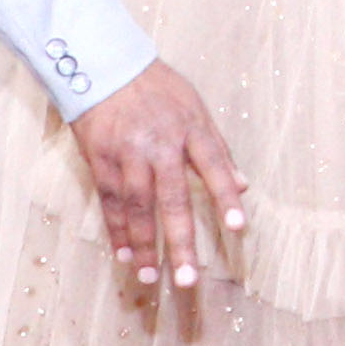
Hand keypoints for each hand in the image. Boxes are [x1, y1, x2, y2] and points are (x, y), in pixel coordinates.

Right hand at [67, 60, 249, 290]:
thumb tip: (244, 185)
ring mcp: (127, 154)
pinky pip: (110, 202)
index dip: (225, 196)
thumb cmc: (156, 88)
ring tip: (150, 278)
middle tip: (187, 279)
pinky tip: (123, 256)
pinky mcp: (100, 160)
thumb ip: (218, 148)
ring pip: (137, 208)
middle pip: (172, 199)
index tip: (238, 227)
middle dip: (180, 241)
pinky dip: (117, 231)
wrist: (103, 66)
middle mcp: (159, 145)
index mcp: (190, 128)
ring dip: (144, 246)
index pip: (214, 165)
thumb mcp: (196, 106)